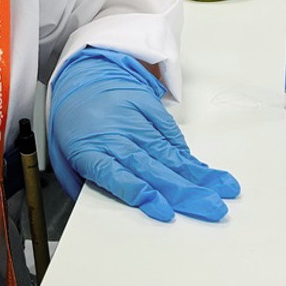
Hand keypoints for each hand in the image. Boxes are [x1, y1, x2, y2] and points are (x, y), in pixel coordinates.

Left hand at [48, 47, 240, 221]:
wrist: (82, 75)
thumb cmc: (74, 122)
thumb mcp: (64, 155)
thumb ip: (86, 185)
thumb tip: (115, 208)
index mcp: (90, 151)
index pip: (116, 176)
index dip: (141, 193)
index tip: (164, 210)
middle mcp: (114, 136)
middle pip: (152, 168)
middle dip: (184, 192)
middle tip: (210, 208)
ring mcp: (133, 119)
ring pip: (167, 152)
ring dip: (196, 175)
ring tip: (220, 191)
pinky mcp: (148, 106)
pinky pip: (169, 132)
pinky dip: (185, 152)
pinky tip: (203, 170)